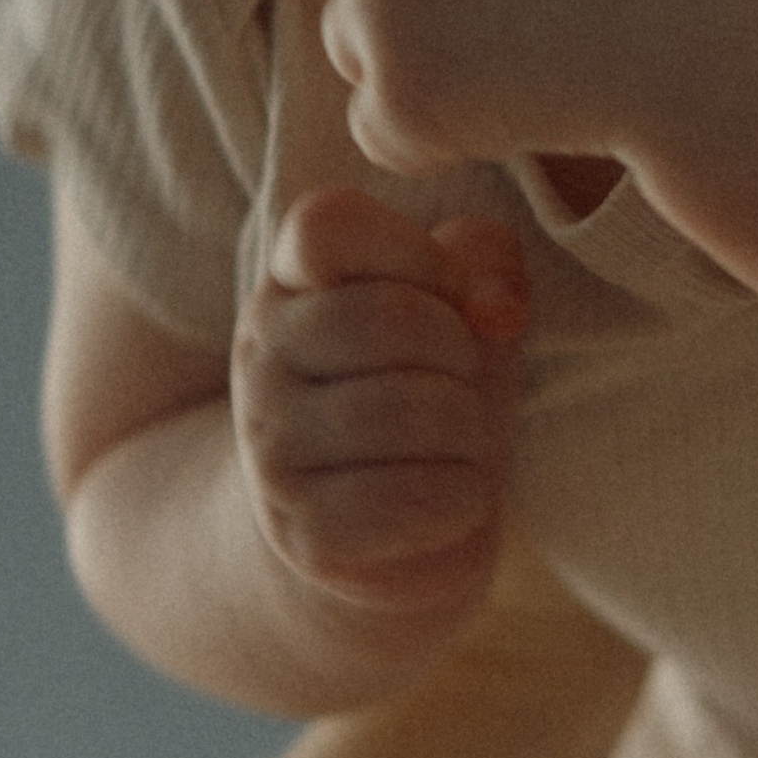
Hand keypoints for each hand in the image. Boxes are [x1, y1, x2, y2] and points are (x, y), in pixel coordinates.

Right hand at [232, 187, 529, 616]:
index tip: (448, 293)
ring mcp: (271, 449)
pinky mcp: (302, 532)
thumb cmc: (431, 388)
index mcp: (290, 282)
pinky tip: (451, 495)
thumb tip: (497, 310)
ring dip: (471, 431)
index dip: (416, 251)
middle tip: (464, 383)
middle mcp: (260, 357)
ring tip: (462, 441)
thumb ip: (486, 266)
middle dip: (462, 353)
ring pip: (409, 413)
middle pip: (388, 319)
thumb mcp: (463, 308)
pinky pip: (413, 499)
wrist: (383, 530)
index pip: (326, 225)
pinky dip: (463, 496)